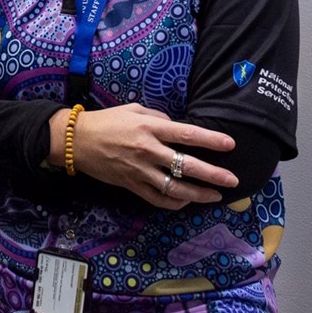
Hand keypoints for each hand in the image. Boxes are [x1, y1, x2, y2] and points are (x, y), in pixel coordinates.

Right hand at [47, 103, 237, 209]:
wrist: (78, 140)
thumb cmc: (107, 120)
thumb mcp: (133, 109)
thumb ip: (158, 117)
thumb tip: (176, 126)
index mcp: (149, 127)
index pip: (187, 134)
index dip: (211, 140)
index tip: (230, 144)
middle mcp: (148, 150)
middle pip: (187, 165)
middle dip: (213, 174)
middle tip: (232, 180)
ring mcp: (140, 171)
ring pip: (176, 187)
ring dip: (199, 194)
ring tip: (215, 195)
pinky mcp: (132, 185)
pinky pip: (158, 199)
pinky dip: (175, 203)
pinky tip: (187, 202)